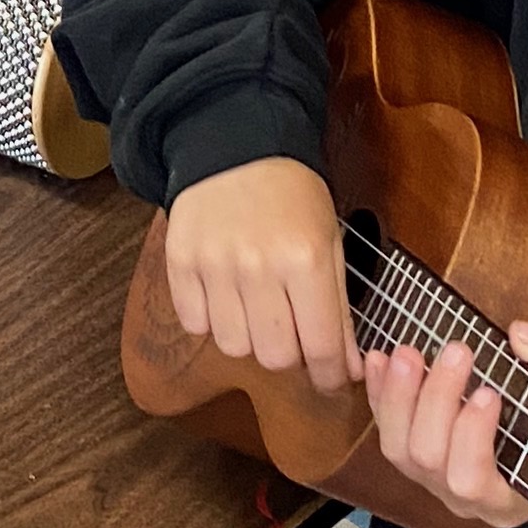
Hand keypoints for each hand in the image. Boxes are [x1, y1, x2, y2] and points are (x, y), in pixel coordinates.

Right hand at [160, 159, 359, 385]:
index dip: (329, 376)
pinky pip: (195, 324)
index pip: (320, 346)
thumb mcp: (330, 243)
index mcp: (306, 259)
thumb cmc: (292, 198)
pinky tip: (225, 293)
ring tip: (257, 307)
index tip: (329, 380)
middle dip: (290, 355)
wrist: (236, 148)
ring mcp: (214, 265)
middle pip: (275, 357)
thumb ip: (339, 310)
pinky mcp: (180, 262)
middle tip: (293, 333)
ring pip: (233, 347)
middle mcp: (258, 266)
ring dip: (249, 338)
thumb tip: (347, 370)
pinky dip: (212, 320)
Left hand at [360, 324, 527, 527]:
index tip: (491, 392)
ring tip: (409, 353)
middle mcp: (464, 498)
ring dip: (399, 398)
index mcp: (508, 499)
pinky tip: (380, 359)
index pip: (472, 482)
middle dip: (437, 401)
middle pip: (429, 459)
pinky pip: (388, 431)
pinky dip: (381, 396)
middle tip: (456, 351)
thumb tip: (520, 336)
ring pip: (398, 450)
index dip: (471, 438)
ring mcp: (435, 481)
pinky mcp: (417, 456)